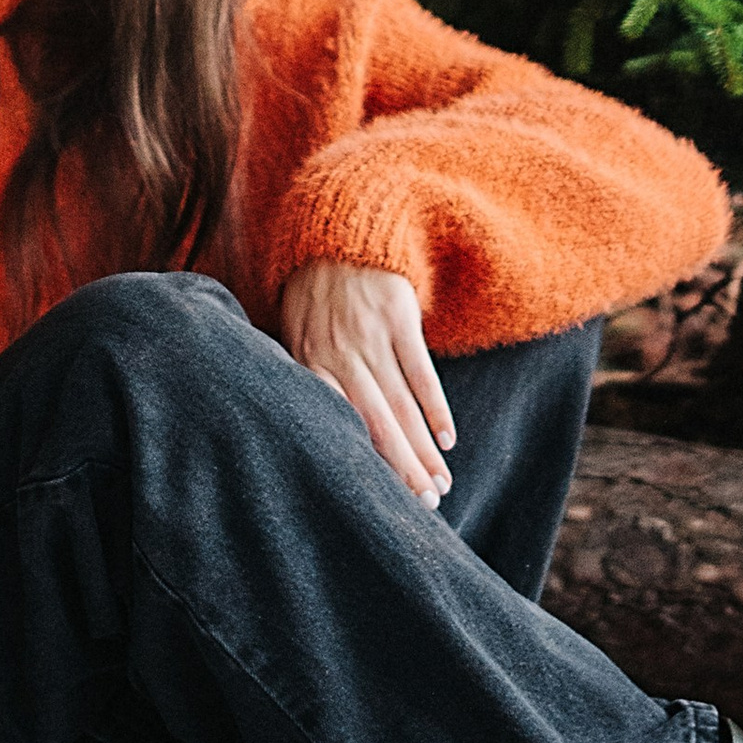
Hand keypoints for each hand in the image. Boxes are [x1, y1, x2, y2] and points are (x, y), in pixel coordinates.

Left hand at [278, 261, 453, 506]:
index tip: (378, 504)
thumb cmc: (313, 296)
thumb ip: (309, 381)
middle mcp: (339, 356)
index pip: (338, 427)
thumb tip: (316, 435)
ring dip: (422, 450)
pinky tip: (446, 439)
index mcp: (310, 365)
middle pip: (375, 425)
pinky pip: (420, 371)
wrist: (335, 233)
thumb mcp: (296, 336)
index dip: (361, 466)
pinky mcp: (398, 317)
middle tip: (422, 509)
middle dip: (401, 471)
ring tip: (440, 487)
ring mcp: (370, 337)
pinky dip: (435, 407)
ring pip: (401, 406)